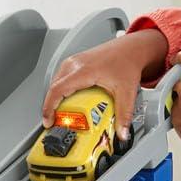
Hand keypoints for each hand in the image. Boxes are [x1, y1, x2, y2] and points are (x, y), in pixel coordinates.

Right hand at [41, 29, 168, 142]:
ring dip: (54, 98)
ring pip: (55, 82)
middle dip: (50, 107)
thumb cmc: (127, 61)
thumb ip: (124, 115)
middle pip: (53, 88)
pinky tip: (66, 100)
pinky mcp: (74, 62)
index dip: (49, 107)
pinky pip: (60, 78)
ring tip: (60, 113)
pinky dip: (59, 91)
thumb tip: (122, 133)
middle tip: (55, 122)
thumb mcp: (126, 92)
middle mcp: (75, 64)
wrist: (131, 48)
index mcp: (84, 70)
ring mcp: (73, 62)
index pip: (57, 90)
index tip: (48, 121)